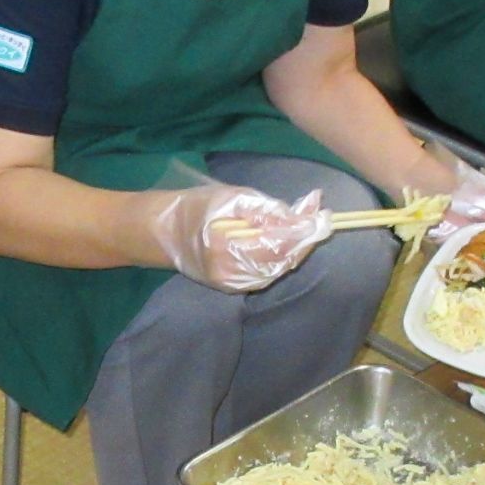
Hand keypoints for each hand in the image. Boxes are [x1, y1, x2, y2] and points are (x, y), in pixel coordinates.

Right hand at [146, 184, 328, 291]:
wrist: (161, 233)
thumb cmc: (194, 207)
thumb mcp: (229, 198)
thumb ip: (265, 209)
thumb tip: (299, 215)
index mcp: (224, 247)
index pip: (277, 243)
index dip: (304, 230)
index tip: (323, 215)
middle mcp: (229, 272)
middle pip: (282, 260)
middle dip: (304, 239)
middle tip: (320, 217)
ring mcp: (230, 284)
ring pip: (277, 269)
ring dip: (296, 248)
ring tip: (306, 224)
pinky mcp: (232, 287)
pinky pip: (266, 274)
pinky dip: (281, 258)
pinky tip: (287, 242)